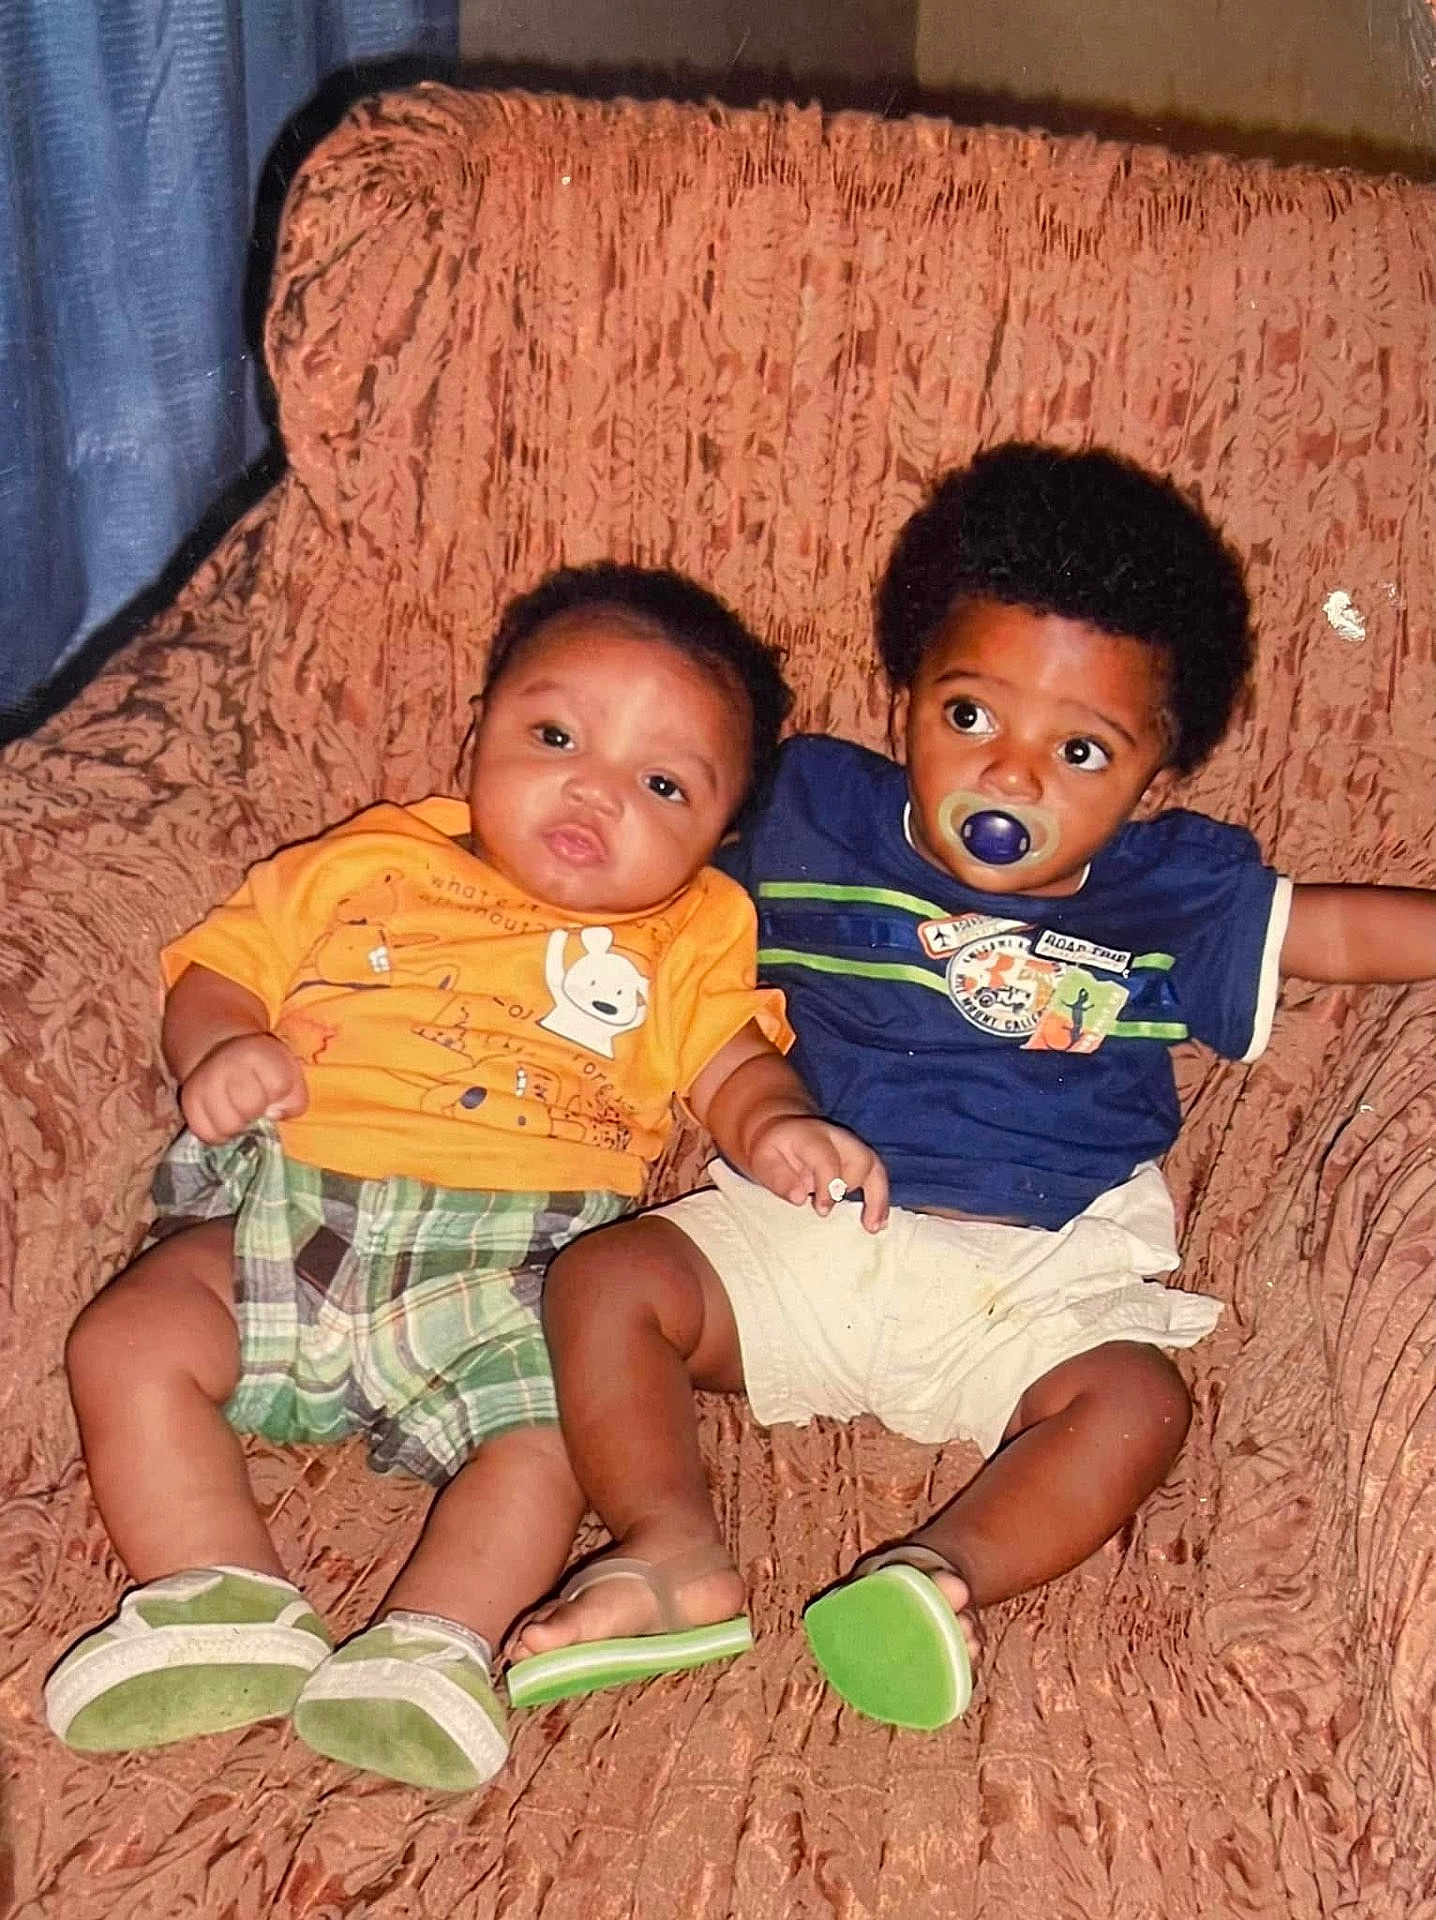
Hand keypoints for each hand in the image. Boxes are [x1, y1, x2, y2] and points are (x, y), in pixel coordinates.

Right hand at [180, 1033, 308, 1143]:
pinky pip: (205, 1133)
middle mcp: (227, 1064)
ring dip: (237, 1126)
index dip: (280, 1095)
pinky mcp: (188, 1101)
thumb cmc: (264, 1070)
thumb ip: (293, 1099)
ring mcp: (204, 1082)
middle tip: (254, 1104)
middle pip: (250, 1108)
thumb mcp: (290, 1075)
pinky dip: (218, 1133)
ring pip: (226, 1126)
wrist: (222, 1051)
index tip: (274, 1089)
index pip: (279, 1085)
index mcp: (259, 1052)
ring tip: (239, 1113)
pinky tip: (224, 1119)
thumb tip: (272, 1115)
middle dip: (257, 1111)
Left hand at [745, 1116, 889, 1231]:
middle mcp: (838, 1138)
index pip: (827, 1157)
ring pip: (874, 1167)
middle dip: (851, 1188)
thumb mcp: (763, 1162)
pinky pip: (878, 1177)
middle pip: (859, 1158)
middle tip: (832, 1213)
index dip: (828, 1184)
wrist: (782, 1131)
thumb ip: (779, 1179)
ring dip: (877, 1198)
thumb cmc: (772, 1151)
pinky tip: (879, 1223)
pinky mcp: (860, 1159)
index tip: (822, 1211)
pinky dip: (881, 1201)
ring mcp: (852, 1147)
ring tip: (873, 1227)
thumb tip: (800, 1199)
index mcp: (811, 1136)